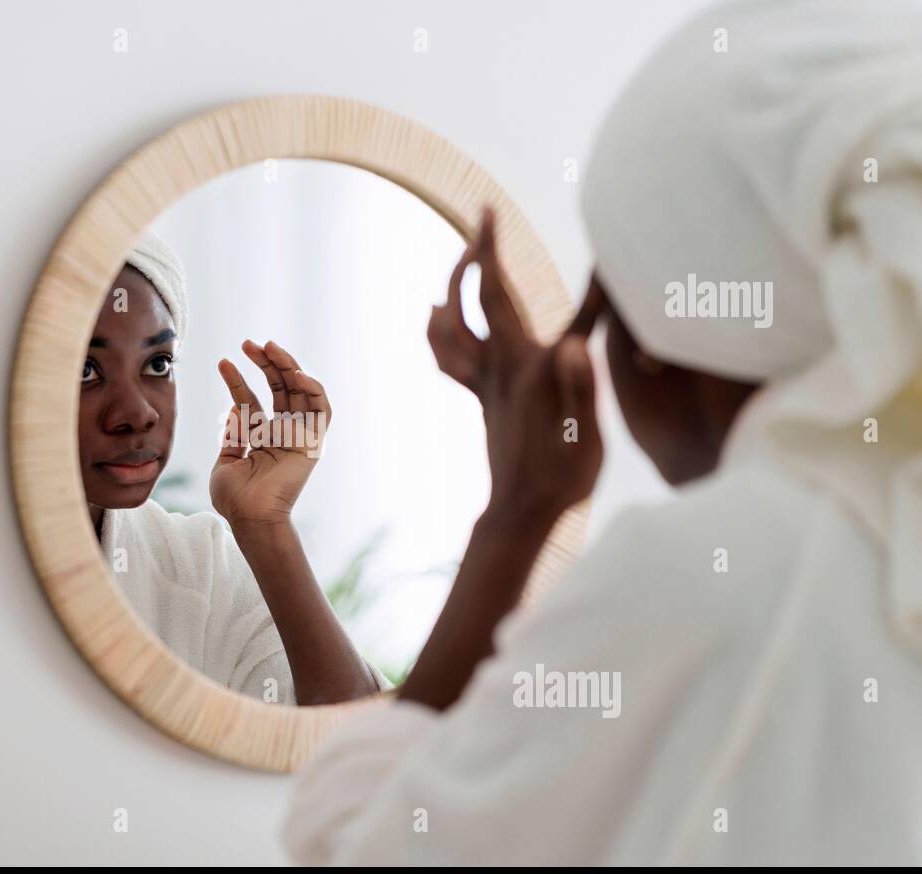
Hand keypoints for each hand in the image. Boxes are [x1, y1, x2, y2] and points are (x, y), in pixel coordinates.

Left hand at [210, 339, 331, 528]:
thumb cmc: (236, 498)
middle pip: (280, 388)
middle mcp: (283, 433)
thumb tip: (236, 406)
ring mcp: (299, 436)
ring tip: (268, 347)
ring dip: (288, 366)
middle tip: (248, 343)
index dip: (238, 380)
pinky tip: (296, 374)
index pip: (252, 400)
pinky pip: (322, 410)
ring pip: (300, 391)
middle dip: (266, 363)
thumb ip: (233, 434)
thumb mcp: (227, 460)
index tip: (223, 362)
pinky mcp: (314, 442)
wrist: (251, 517)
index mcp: (263, 437)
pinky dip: (314, 389)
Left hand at [427, 207, 602, 519]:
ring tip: (469, 252)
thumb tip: (571, 345)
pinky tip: (437, 311)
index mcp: (535, 369)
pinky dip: (439, 326)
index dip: (574, 274)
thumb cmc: (563, 480)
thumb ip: (580, 390)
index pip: (558, 310)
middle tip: (485, 210)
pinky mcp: (480, 394)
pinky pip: (449, 351)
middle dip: (484, 248)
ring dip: (457, 281)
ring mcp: (487, 380)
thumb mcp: (587, 441)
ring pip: (455, 319)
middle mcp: (504, 367)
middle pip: (486, 295)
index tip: (582, 238)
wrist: (519, 513)